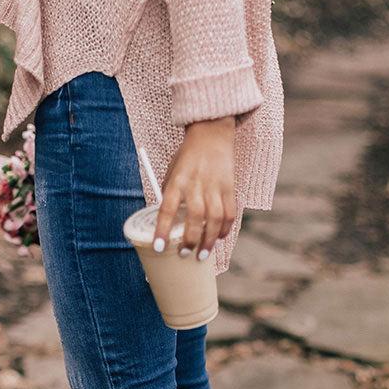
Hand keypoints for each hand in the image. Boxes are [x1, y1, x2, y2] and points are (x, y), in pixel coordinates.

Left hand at [153, 116, 236, 259]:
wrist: (211, 133)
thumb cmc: (187, 158)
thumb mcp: (172, 172)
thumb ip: (169, 195)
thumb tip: (167, 223)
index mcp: (177, 181)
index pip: (167, 209)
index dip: (162, 230)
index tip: (159, 247)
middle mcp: (196, 184)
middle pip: (194, 217)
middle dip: (190, 240)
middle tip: (184, 254)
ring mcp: (215, 186)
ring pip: (215, 219)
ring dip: (209, 240)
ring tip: (203, 255)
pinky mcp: (229, 187)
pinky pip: (230, 213)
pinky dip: (225, 229)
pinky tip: (219, 238)